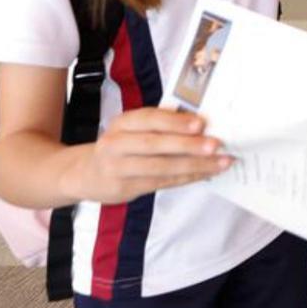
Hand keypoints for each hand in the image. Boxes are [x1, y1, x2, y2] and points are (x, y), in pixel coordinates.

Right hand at [68, 108, 231, 203]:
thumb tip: (202, 124)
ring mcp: (118, 168)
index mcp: (122, 123)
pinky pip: (162, 182)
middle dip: (187, 145)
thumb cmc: (121, 145)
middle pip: (154, 144)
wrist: (85, 174)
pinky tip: (207, 173)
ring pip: (160, 167)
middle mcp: (116, 144)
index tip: (201, 123)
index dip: (175, 121)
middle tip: (215, 145)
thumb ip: (160, 125)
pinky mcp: (125, 188)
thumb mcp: (132, 129)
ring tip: (221, 162)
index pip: (149, 119)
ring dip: (194, 165)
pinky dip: (187, 178)